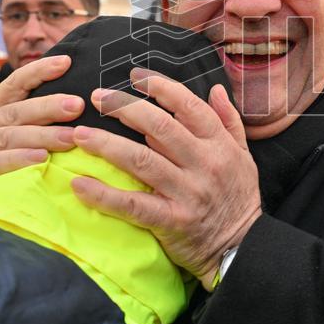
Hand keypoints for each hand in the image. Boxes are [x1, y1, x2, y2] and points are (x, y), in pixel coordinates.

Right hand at [0, 55, 82, 227]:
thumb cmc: (6, 165)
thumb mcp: (17, 136)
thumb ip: (38, 120)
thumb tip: (81, 103)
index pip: (16, 83)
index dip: (39, 71)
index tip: (66, 62)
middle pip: (17, 110)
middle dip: (49, 106)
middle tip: (78, 105)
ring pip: (9, 136)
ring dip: (42, 136)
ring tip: (70, 138)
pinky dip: (18, 159)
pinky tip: (41, 160)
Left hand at [70, 67, 261, 288]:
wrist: (242, 247)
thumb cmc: (238, 197)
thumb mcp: (244, 155)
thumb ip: (228, 120)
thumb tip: (214, 88)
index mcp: (219, 145)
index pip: (189, 106)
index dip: (161, 87)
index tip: (135, 75)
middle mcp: (203, 164)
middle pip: (160, 127)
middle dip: (125, 108)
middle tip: (97, 97)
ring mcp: (186, 193)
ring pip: (141, 161)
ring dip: (107, 145)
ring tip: (80, 134)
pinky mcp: (171, 221)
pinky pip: (133, 205)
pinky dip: (104, 195)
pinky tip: (80, 184)